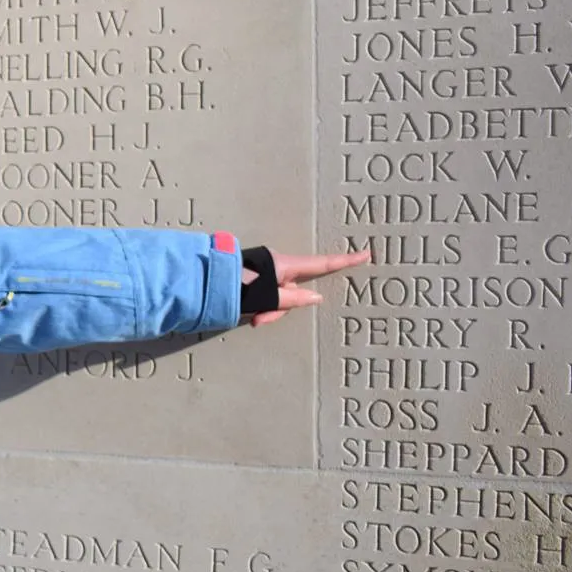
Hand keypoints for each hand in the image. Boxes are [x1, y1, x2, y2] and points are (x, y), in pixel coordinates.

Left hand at [243, 248, 370, 325]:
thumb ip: (293, 298)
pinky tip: (247, 311)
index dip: (345, 261)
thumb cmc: (236, 287)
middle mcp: (276, 264)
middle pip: (293, 289)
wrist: (205, 279)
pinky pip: (265, 292)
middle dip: (280, 307)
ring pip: (277, 295)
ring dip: (267, 309)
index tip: (366, 253)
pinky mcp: (253, 274)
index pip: (321, 264)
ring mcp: (264, 269)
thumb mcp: (268, 297)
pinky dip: (259, 305)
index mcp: (283, 265)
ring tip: (251, 316)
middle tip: (262, 318)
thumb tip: (315, 296)